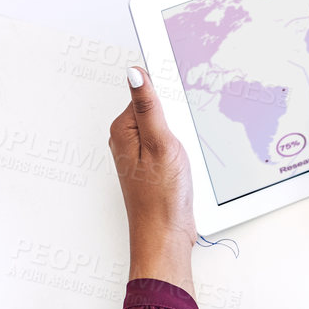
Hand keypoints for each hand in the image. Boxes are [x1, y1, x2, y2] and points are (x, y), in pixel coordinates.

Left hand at [108, 68, 194, 290]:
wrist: (165, 236)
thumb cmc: (160, 197)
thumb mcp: (160, 144)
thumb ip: (149, 106)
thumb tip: (135, 72)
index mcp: (123, 128)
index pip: (146, 92)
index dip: (169, 95)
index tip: (182, 105)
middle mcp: (127, 139)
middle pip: (158, 109)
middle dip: (177, 118)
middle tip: (182, 140)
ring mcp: (140, 153)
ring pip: (167, 127)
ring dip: (181, 135)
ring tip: (184, 155)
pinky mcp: (153, 165)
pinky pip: (169, 144)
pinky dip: (182, 148)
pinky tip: (185, 163)